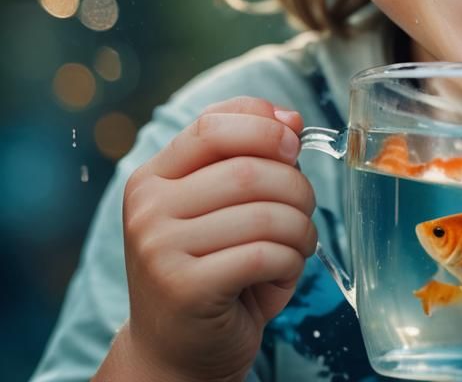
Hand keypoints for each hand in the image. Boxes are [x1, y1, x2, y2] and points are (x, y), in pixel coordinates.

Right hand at [119, 97, 317, 381]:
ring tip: (300, 242)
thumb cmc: (212, 266)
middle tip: (306, 207)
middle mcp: (148, 209)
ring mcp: (160, 250)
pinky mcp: (184, 289)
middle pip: (248, 169)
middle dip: (296, 186)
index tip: (294, 143)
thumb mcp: (224, 204)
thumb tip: (290, 119)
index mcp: (153, 177)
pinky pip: (263, 255)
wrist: (176, 350)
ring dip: (301, 227)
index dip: (264, 128)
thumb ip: (250, 155)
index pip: (212, 125)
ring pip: (263, 213)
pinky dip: (291, 260)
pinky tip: (285, 269)